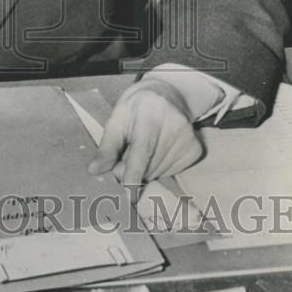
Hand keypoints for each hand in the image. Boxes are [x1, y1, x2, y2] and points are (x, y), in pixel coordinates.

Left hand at [87, 77, 204, 189]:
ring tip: (145, 147)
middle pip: (149, 167)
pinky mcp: (196, 150)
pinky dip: (161, 167)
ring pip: (160, 173)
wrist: (165, 95)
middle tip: (126, 154)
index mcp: (151, 114)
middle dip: (132, 170)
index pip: (142, 151)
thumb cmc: (136, 108)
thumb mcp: (117, 119)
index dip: (134, 175)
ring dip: (147, 169)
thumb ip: (107, 147)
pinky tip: (159, 149)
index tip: (129, 196)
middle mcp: (175, 126)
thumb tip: (95, 170)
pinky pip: (172, 172)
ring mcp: (189, 138)